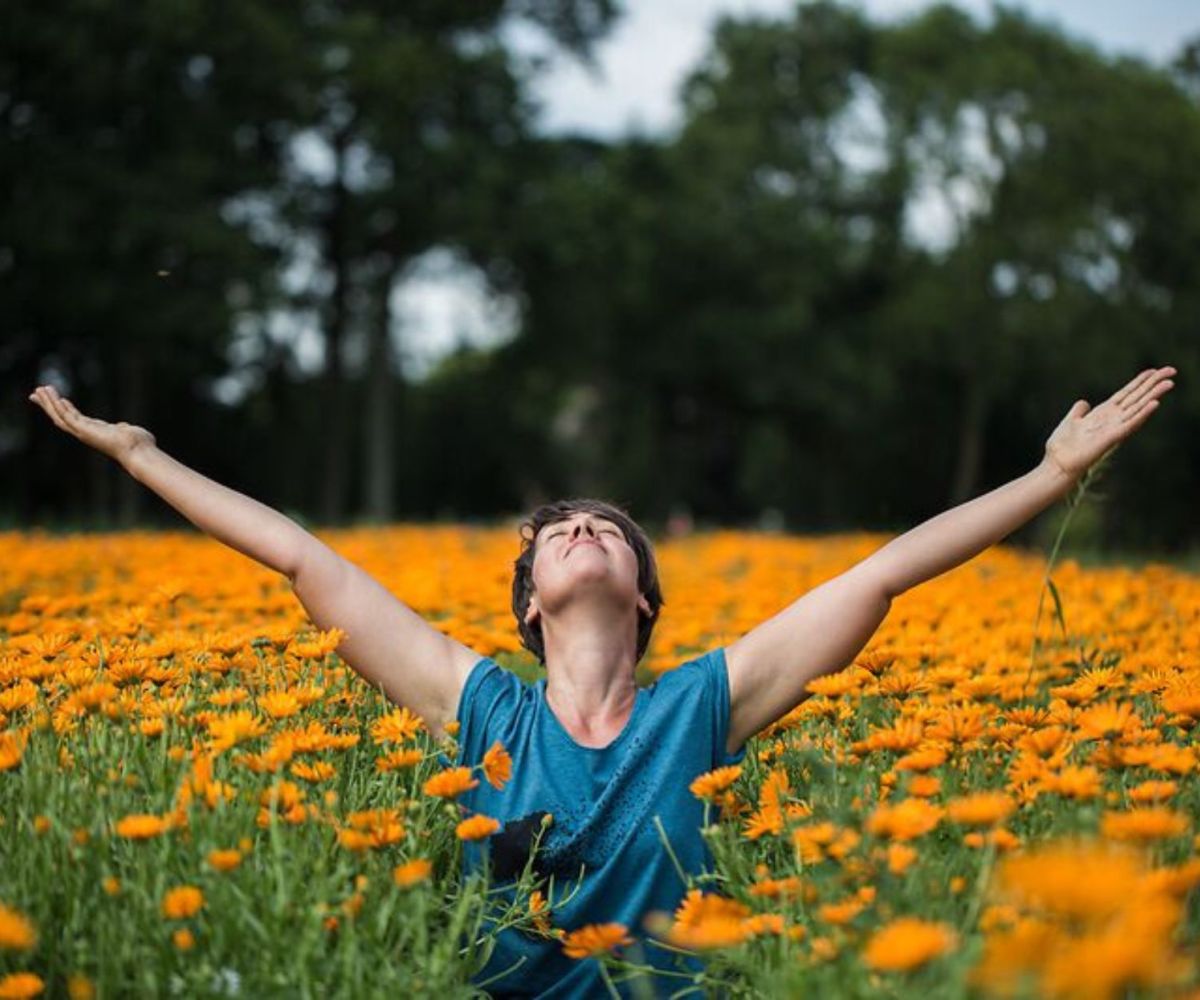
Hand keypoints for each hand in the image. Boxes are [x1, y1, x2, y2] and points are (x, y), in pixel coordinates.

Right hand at [28, 385, 155, 464]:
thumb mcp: (127, 432)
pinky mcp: (86, 432)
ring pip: (60, 416)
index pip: (73, 418)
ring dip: (50, 403)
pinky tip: (57, 397)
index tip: (55, 398)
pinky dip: (62, 408)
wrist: (140, 452)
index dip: (62, 408)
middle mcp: (86, 433)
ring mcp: (85, 433)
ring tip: (40, 389)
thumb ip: (122, 428)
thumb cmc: (139, 444)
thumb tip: (123, 427)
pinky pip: (69, 418)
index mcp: (94, 431)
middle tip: (36, 392)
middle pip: (60, 417)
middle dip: (48, 404)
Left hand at [1043, 366, 1175, 479]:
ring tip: (1169, 383)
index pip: (1126, 394)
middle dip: (1153, 384)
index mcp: (1103, 413)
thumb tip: (1084, 402)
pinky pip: (1130, 424)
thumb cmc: (1063, 446)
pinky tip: (1155, 404)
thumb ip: (1079, 411)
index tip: (1154, 370)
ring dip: (1154, 396)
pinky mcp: (1111, 438)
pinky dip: (1142, 414)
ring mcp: (1114, 428)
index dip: (1140, 382)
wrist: (1058, 463)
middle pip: (1137, 398)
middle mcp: (1113, 419)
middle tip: (1172, 371)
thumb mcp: (1071, 421)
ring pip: (1138, 408)